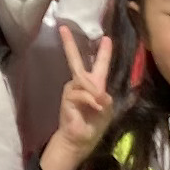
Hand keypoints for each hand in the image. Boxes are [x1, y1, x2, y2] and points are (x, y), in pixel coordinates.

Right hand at [38, 17, 113, 169]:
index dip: (103, 52)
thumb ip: (104, 97)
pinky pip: (81, 93)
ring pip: (84, 80)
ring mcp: (72, 89)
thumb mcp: (107, 109)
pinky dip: (91, 100)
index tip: (106, 37)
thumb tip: (98, 92)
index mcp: (94, 85)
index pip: (99, 65)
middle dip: (69, 44)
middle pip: (75, 60)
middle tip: (63, 28)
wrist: (81, 140)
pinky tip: (96, 107)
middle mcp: (80, 83)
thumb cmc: (95, 124)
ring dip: (94, 92)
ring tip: (100, 104)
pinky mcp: (67, 97)